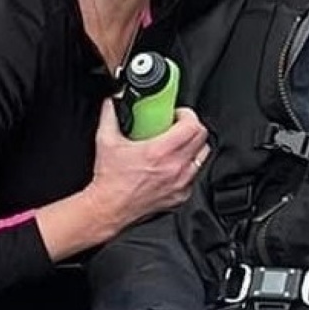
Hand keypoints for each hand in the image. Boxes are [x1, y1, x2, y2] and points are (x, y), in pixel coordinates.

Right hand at [86, 99, 209, 229]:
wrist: (109, 208)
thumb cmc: (110, 180)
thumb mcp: (106, 141)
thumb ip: (110, 115)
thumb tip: (113, 101)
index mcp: (160, 152)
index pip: (192, 126)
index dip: (187, 115)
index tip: (177, 114)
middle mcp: (175, 167)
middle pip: (202, 138)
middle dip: (191, 128)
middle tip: (178, 126)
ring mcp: (181, 183)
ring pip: (202, 157)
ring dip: (193, 147)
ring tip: (178, 145)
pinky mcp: (181, 195)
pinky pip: (195, 175)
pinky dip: (188, 168)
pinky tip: (173, 165)